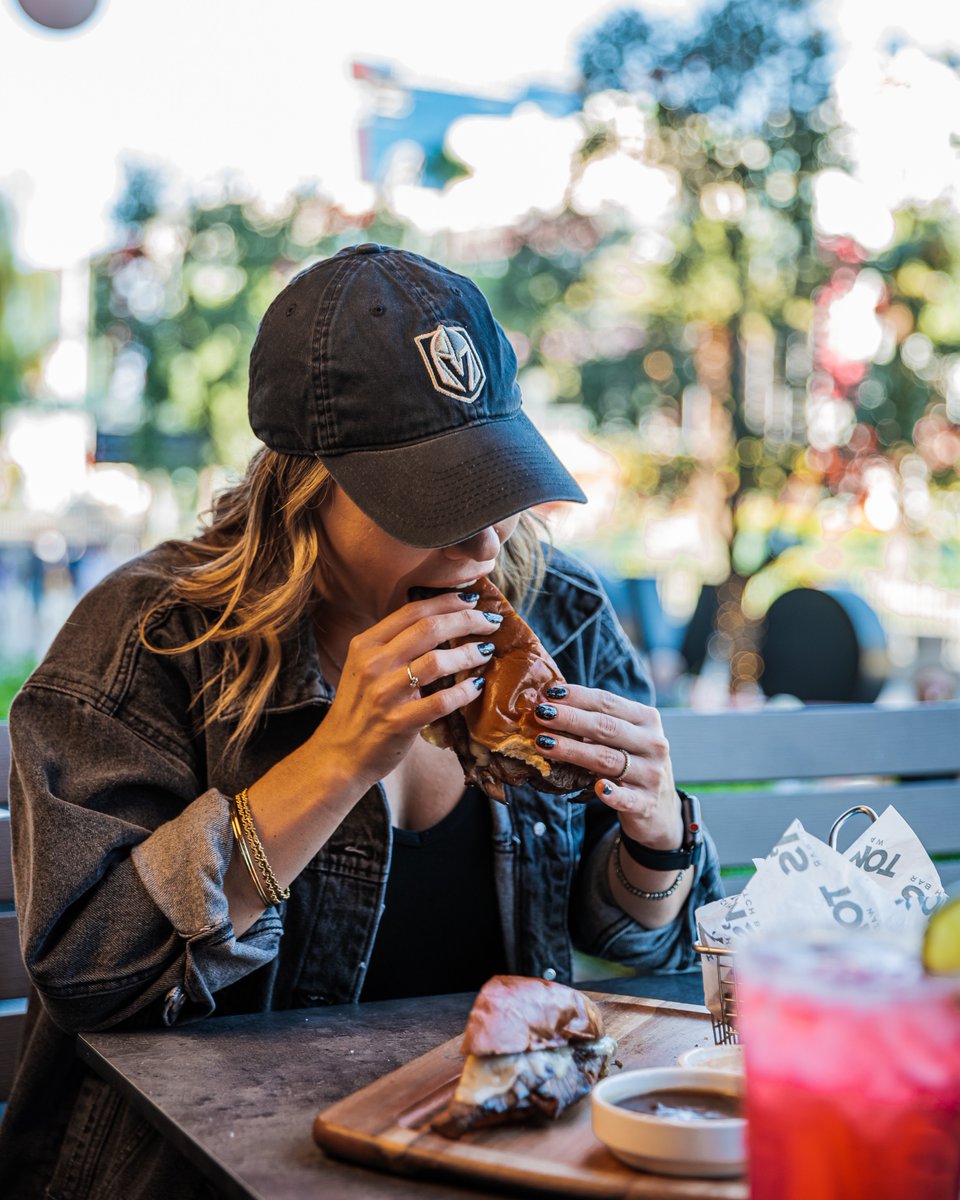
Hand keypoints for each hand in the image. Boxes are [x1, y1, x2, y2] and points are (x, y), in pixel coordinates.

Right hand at [309, 592, 499, 790]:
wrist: (338, 755)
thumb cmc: (360, 709)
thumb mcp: (364, 667)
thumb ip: (393, 645)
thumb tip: (440, 622)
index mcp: (365, 644)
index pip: (412, 611)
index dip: (447, 601)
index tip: (472, 600)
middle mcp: (373, 664)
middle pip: (429, 628)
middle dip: (467, 620)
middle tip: (490, 623)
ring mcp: (384, 693)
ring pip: (437, 661)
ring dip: (469, 654)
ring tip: (486, 652)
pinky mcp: (397, 722)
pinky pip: (441, 701)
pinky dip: (464, 691)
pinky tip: (477, 686)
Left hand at [532, 684, 682, 850]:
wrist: (660, 806)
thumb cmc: (632, 761)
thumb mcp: (624, 737)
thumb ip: (597, 722)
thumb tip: (551, 705)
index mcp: (647, 719)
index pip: (609, 703)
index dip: (579, 697)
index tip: (551, 693)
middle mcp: (653, 744)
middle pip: (607, 728)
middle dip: (571, 719)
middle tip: (541, 713)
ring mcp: (651, 774)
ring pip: (608, 759)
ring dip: (574, 751)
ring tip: (544, 743)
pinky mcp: (646, 803)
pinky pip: (626, 798)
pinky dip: (611, 793)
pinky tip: (596, 787)